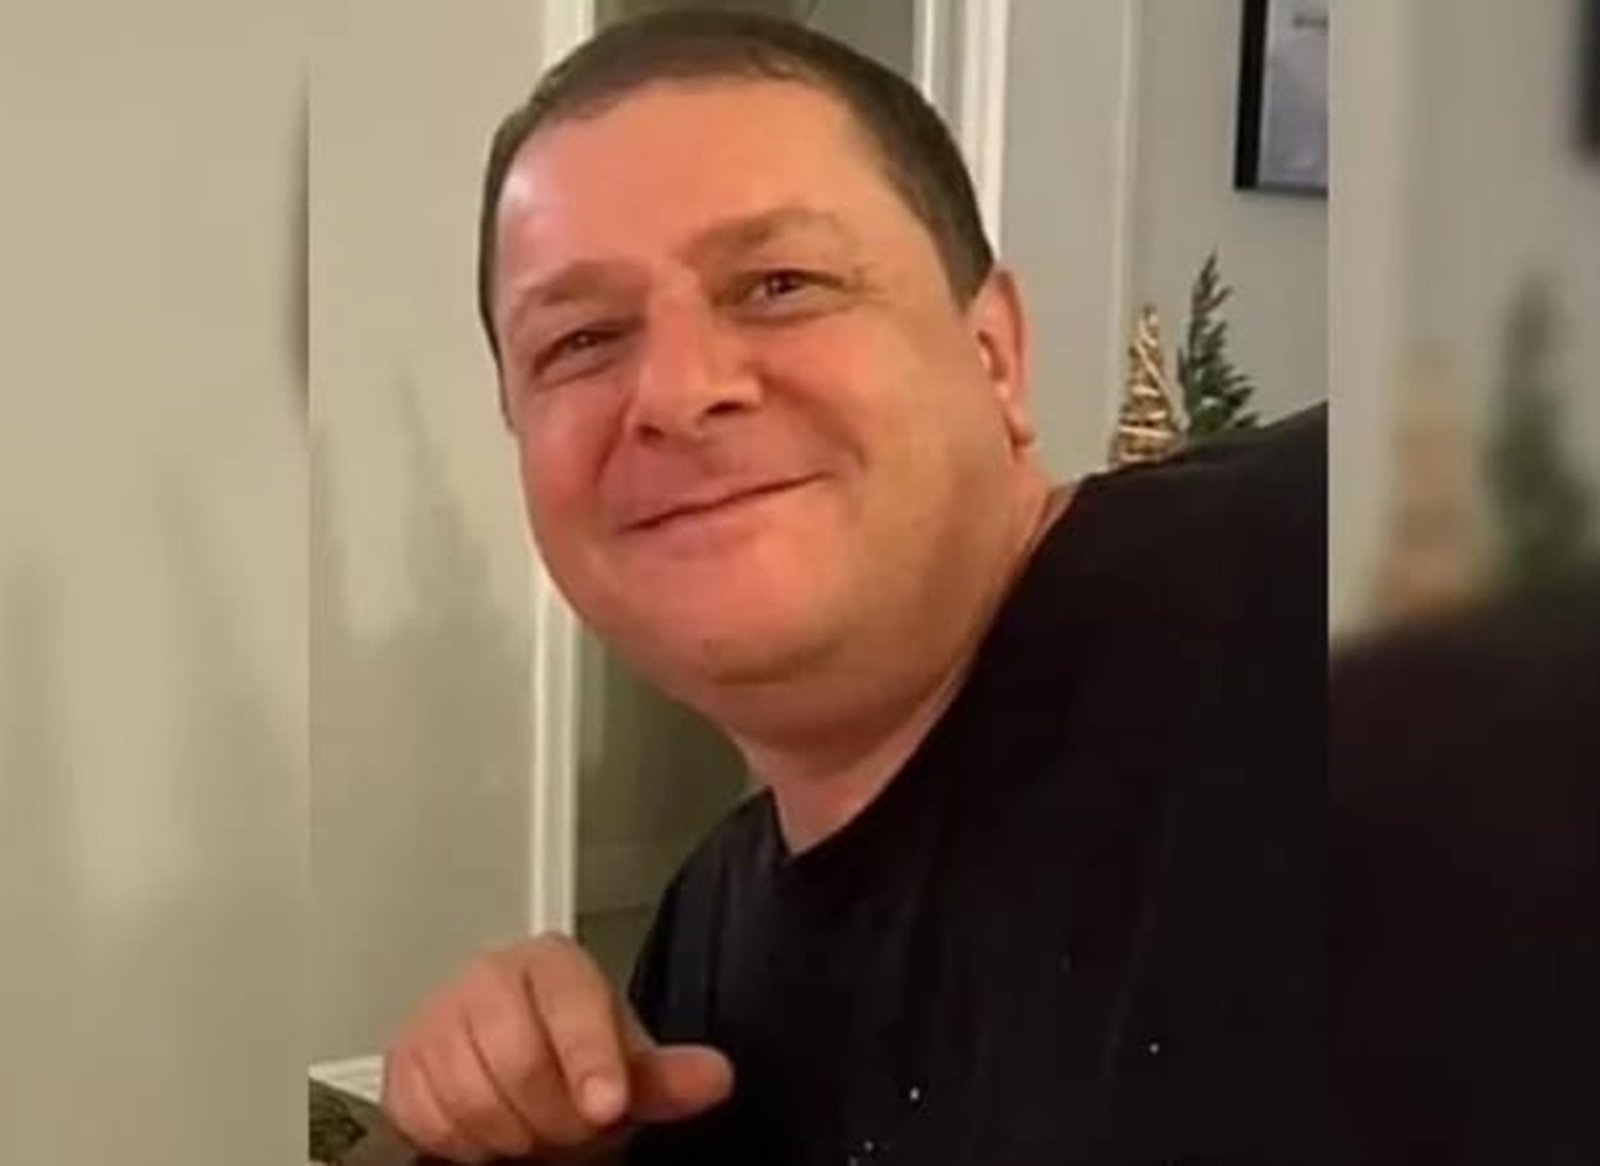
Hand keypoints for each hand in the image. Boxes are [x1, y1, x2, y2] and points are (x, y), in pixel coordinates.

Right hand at [381, 933, 732, 1162]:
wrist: (512, 1063)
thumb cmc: (572, 1058)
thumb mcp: (626, 1064)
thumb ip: (665, 1076)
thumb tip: (714, 1077)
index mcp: (553, 964)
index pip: (570, 1004)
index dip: (590, 1060)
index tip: (608, 1105)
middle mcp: (490, 976)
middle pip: (517, 1061)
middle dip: (553, 1116)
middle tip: (574, 1128)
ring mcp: (438, 1016)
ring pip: (469, 1096)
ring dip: (509, 1134)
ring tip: (533, 1128)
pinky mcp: (401, 1063)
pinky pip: (427, 1119)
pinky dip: (462, 1142)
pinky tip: (489, 1133)